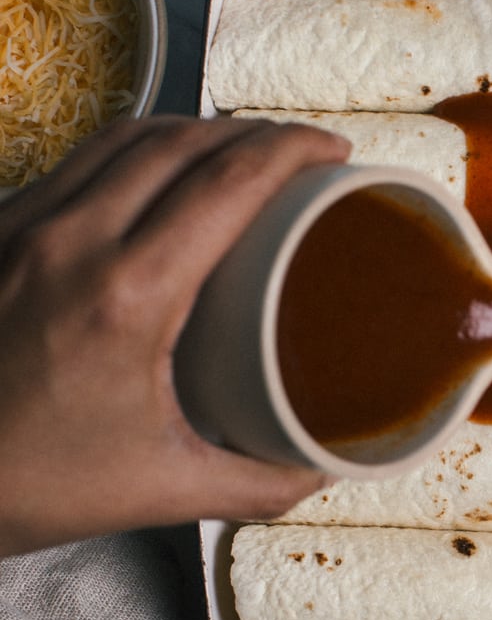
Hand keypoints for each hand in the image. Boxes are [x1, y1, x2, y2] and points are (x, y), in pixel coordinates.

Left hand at [0, 115, 350, 556]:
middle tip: (301, 151)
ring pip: (125, 136)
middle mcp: (71, 242)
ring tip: (239, 148)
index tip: (332, 151)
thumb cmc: (30, 483)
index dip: (291, 150)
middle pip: (183, 142)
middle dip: (254, 132)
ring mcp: (24, 228)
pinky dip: (136, 149)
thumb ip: (258, 484)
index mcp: (128, 296)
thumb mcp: (164, 490)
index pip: (228, 183)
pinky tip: (160, 171)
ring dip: (194, 129)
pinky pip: (78, 161)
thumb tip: (322, 467)